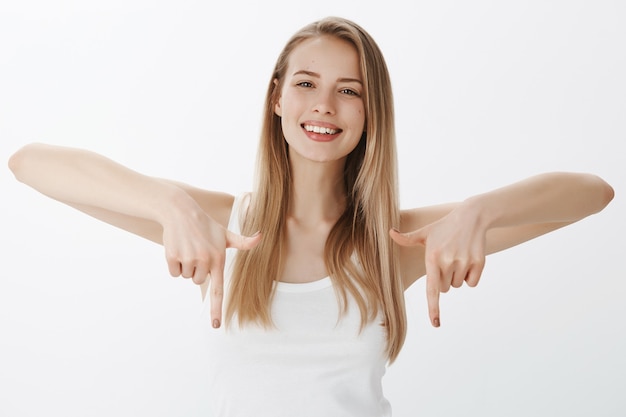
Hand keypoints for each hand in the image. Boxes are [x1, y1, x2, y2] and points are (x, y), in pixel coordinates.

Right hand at [162, 206, 260, 328]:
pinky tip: (178, 248)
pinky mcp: (172, 256)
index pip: (218, 289)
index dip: (217, 308)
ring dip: (186, 266)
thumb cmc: (206, 225)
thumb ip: (243, 241)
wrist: (181, 211)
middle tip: (198, 251)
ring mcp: (188, 259)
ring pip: (186, 277)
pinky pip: (173, 272)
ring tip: (189, 247)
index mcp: (218, 259)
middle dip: (197, 270)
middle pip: (199, 282)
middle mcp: (204, 261)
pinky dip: (174, 263)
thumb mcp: (225, 234)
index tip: (216, 325)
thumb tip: (261, 237)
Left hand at [390, 208, 485, 326]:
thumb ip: (407, 238)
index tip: (436, 323)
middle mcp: (448, 262)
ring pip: (458, 286)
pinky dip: (471, 276)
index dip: (433, 307)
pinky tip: (469, 259)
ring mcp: (464, 262)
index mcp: (433, 257)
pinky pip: (472, 283)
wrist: (471, 216)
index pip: (432, 288)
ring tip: (458, 256)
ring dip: (457, 276)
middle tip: (447, 259)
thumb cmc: (444, 227)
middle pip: (445, 288)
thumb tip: (390, 233)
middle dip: (445, 278)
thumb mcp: (425, 232)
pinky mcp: (479, 263)